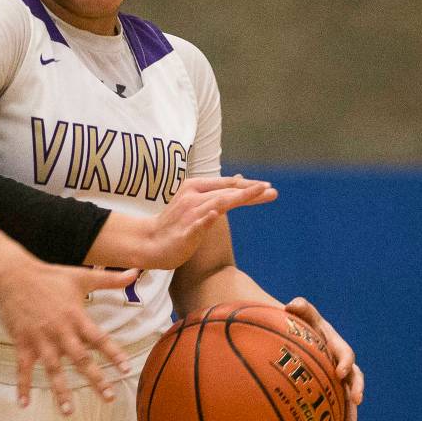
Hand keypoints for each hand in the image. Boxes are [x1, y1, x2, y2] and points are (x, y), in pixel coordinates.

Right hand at [0, 261, 139, 414]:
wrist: (13, 275)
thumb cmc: (50, 276)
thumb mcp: (81, 276)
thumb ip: (110, 279)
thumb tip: (136, 272)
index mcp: (76, 317)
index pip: (99, 338)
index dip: (113, 353)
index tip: (126, 370)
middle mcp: (60, 331)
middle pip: (80, 359)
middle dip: (95, 379)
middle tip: (109, 397)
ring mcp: (40, 339)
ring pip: (52, 368)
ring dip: (60, 390)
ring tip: (68, 411)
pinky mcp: (22, 342)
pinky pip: (22, 368)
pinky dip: (22, 386)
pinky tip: (24, 404)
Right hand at [143, 175, 277, 268]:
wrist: (150, 242)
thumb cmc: (176, 222)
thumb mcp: (197, 201)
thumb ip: (218, 191)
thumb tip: (239, 178)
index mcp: (195, 188)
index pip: (226, 185)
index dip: (247, 186)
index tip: (268, 187)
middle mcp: (192, 198)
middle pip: (225, 193)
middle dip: (250, 192)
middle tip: (272, 191)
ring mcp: (188, 215)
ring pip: (216, 204)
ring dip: (237, 198)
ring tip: (256, 194)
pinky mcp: (183, 233)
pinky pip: (196, 224)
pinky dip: (206, 218)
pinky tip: (215, 214)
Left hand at [285, 296, 362, 420]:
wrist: (294, 331)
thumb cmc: (296, 320)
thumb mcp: (300, 311)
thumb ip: (300, 306)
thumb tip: (293, 304)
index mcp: (335, 344)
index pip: (345, 353)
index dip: (345, 362)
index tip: (340, 372)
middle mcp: (339, 362)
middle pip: (353, 379)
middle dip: (355, 390)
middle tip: (355, 402)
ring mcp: (335, 378)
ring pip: (346, 398)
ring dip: (349, 416)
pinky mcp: (328, 389)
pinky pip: (335, 407)